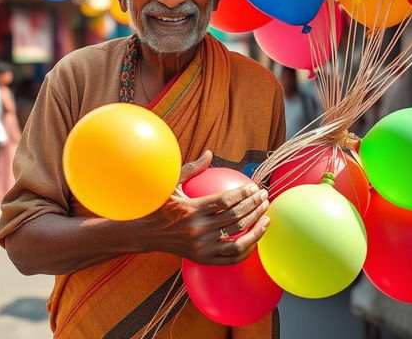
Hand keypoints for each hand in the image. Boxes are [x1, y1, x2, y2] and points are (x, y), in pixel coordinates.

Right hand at [133, 151, 269, 264]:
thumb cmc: (159, 204)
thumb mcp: (171, 183)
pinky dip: (247, 248)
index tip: (254, 186)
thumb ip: (192, 169)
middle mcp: (198, 230)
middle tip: (264, 196)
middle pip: (235, 217)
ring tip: (266, 215)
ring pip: (238, 238)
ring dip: (256, 226)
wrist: (145, 233)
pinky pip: (231, 257)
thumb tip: (210, 152)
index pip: (225, 201)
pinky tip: (256, 237)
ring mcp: (202, 247)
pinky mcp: (203, 259)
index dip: (243, 193)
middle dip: (254, 205)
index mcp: (192, 209)